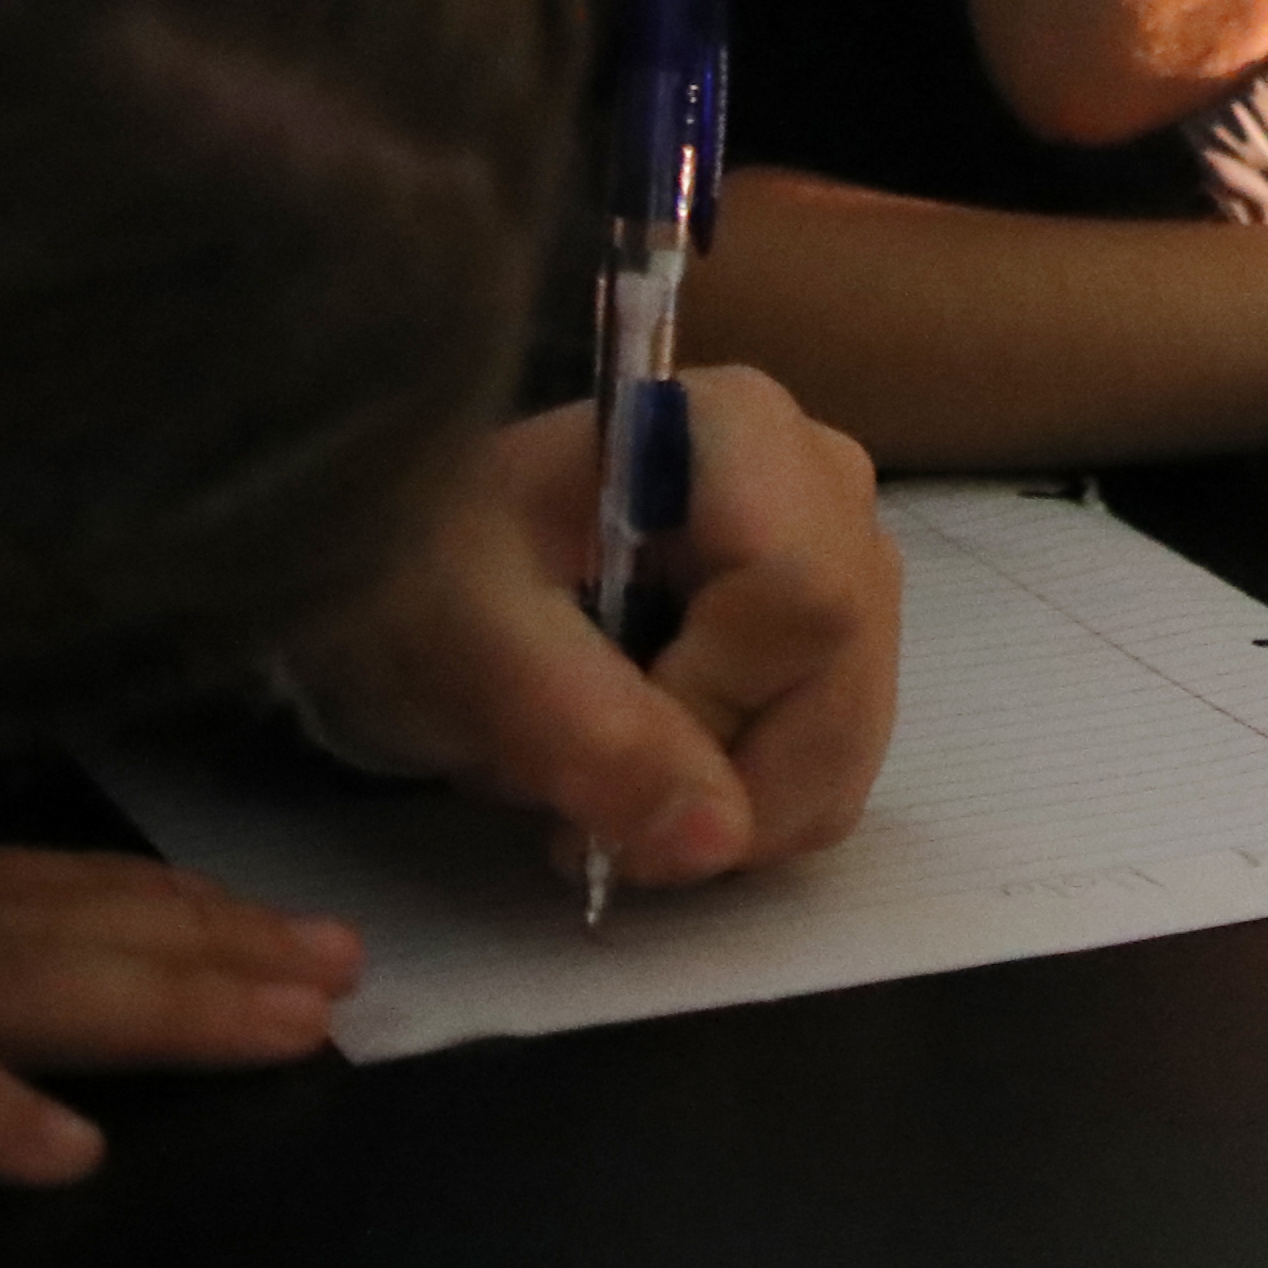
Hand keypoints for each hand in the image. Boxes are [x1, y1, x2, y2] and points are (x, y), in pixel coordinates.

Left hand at [271, 376, 905, 889]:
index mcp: (737, 429)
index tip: (593, 749)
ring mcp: (844, 552)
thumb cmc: (423, 575)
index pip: (802, 593)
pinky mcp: (840, 631)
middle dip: (728, 784)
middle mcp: (821, 476)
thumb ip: (587, 731)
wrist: (415, 575)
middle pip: (844, 667)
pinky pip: (841, 758)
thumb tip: (717, 839)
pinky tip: (662, 784)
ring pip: (851, 730)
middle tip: (596, 826)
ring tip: (613, 801)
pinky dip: (757, 809)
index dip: (714, 703)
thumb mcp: (472, 646)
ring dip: (738, 811)